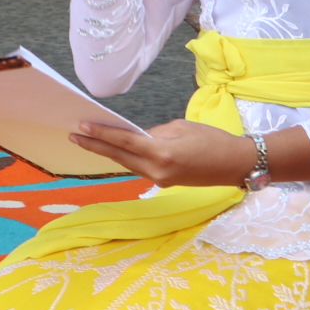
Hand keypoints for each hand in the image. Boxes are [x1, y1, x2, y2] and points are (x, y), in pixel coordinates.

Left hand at [69, 119, 254, 186]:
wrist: (236, 164)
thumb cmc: (213, 140)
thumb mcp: (181, 127)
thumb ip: (155, 133)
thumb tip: (137, 137)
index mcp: (162, 154)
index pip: (124, 142)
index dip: (101, 134)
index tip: (81, 127)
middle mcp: (157, 171)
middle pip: (120, 157)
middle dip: (96, 146)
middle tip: (74, 136)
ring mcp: (160, 180)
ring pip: (128, 165)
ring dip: (109, 153)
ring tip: (88, 141)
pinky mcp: (165, 183)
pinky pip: (140, 169)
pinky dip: (126, 159)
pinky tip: (115, 150)